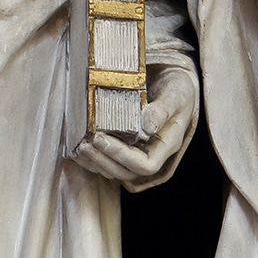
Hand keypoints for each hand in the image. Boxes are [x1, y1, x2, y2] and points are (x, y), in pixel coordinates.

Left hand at [73, 66, 197, 185]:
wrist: (176, 85)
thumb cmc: (178, 88)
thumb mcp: (175, 95)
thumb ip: (162, 110)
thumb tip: (145, 127)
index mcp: (167, 145)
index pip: (145, 165)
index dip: (122, 156)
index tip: (101, 139)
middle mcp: (153, 153)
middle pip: (127, 172)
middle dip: (103, 160)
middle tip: (85, 143)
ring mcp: (140, 152)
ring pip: (116, 170)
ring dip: (96, 162)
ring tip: (79, 145)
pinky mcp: (128, 147)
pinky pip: (110, 160)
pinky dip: (94, 157)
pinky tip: (80, 146)